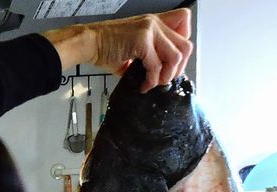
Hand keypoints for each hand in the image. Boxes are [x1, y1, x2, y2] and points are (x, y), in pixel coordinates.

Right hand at [43, 9, 192, 91]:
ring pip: (175, 57)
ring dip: (165, 76)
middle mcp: (155, 23)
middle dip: (177, 68)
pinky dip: (151, 81)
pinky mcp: (142, 41)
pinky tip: (143, 85)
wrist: (90, 44)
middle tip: (163, 79)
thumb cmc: (108, 47)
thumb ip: (152, 56)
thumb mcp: (135, 49)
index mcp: (155, 22)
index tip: (170, 64)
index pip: (185, 26)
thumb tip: (162, 76)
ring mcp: (150, 30)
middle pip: (186, 45)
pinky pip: (156, 66)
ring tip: (153, 83)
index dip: (182, 49)